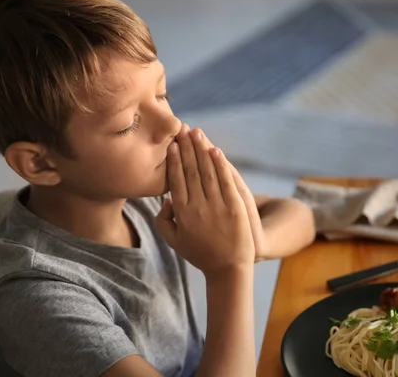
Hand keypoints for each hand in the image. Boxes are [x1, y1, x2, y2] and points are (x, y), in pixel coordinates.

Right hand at [154, 125, 254, 274]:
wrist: (228, 269)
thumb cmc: (200, 254)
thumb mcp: (174, 241)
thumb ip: (162, 220)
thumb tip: (165, 199)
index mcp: (182, 213)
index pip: (176, 180)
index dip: (174, 160)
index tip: (172, 144)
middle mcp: (197, 207)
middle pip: (190, 171)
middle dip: (186, 148)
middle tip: (181, 129)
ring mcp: (217, 206)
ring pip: (207, 172)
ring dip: (201, 150)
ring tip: (196, 133)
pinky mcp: (235, 207)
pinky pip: (226, 182)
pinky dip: (220, 165)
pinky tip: (215, 150)